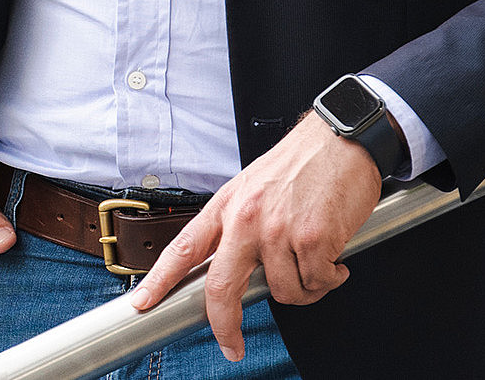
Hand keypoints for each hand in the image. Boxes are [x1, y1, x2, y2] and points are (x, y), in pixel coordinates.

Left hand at [129, 114, 387, 361]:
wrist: (342, 139)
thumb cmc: (301, 162)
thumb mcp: (253, 186)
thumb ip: (239, 226)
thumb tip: (236, 272)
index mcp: (227, 204)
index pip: (184, 247)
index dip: (159, 280)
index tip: (142, 303)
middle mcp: (247, 218)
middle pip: (220, 287)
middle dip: (224, 326)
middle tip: (232, 346)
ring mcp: (279, 230)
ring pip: (282, 292)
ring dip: (303, 289)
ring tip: (315, 262)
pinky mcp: (313, 239)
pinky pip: (317, 283)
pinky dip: (329, 278)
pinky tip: (335, 258)